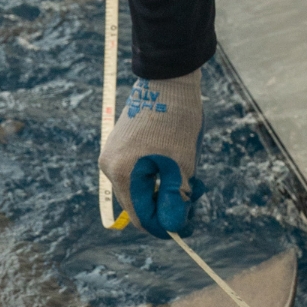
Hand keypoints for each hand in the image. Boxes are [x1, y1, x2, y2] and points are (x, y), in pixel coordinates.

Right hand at [98, 70, 203, 236]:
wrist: (168, 78)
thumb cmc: (176, 120)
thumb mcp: (182, 165)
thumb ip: (176, 200)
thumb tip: (174, 229)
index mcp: (121, 173)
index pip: (141, 217)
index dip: (166, 226)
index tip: (190, 224)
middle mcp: (109, 167)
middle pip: (140, 204)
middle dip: (169, 204)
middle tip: (197, 191)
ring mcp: (113, 155)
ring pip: (141, 188)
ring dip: (167, 189)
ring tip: (192, 174)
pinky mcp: (120, 146)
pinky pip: (139, 173)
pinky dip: (159, 175)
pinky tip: (178, 162)